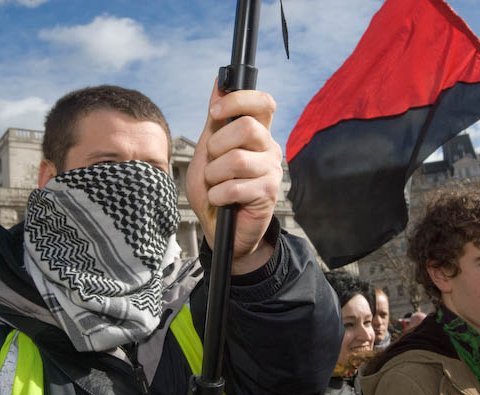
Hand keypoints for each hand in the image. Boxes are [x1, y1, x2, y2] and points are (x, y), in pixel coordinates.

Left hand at [186, 78, 282, 274]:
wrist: (219, 229)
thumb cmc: (214, 188)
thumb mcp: (207, 149)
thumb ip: (215, 118)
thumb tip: (219, 81)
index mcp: (257, 133)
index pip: (262, 102)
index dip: (238, 100)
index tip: (215, 113)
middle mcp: (269, 148)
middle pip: (248, 127)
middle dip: (218, 145)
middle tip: (213, 162)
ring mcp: (272, 170)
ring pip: (237, 159)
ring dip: (214, 175)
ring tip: (215, 185)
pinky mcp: (269, 193)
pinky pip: (235, 186)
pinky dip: (218, 194)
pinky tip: (221, 200)